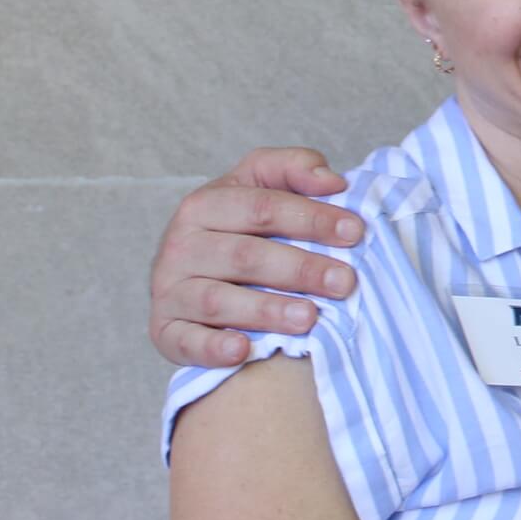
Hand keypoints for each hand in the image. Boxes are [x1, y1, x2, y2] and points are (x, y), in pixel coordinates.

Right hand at [148, 149, 363, 367]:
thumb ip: (295, 169)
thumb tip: (332, 181)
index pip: (262, 207)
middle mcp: (181, 245)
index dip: (311, 218)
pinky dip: (211, 348)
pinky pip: (186, 340)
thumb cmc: (238, 228)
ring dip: (266, 310)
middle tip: (344, 282)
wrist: (189, 273)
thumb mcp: (261, 185)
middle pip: (245, 255)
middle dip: (300, 268)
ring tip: (309, 317)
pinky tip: (243, 350)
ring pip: (218, 300)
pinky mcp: (165, 330)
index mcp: (205, 204)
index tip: (355, 232)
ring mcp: (170, 289)